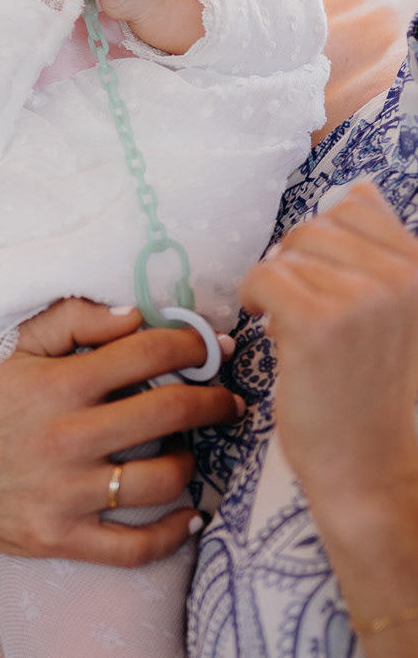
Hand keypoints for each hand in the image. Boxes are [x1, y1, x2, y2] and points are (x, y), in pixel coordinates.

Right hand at [0, 297, 242, 570]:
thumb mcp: (9, 347)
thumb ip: (71, 321)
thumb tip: (135, 316)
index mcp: (60, 383)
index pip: (150, 353)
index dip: (193, 347)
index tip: (210, 351)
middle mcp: (69, 437)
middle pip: (172, 414)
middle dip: (214, 403)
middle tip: (227, 402)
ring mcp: (67, 493)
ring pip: (163, 480)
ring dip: (191, 463)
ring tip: (190, 454)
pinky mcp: (60, 538)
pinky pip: (135, 546)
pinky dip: (174, 534)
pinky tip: (189, 517)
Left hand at [241, 181, 417, 520]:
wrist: (371, 467)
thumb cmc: (373, 393)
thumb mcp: (397, 313)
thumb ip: (380, 252)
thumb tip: (358, 190)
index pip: (356, 208)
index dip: (323, 244)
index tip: (322, 283)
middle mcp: (402, 277)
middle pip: (315, 228)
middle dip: (295, 264)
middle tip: (299, 309)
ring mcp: (362, 297)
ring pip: (287, 254)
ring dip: (276, 286)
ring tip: (291, 325)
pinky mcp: (318, 323)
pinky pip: (263, 278)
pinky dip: (254, 299)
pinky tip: (269, 328)